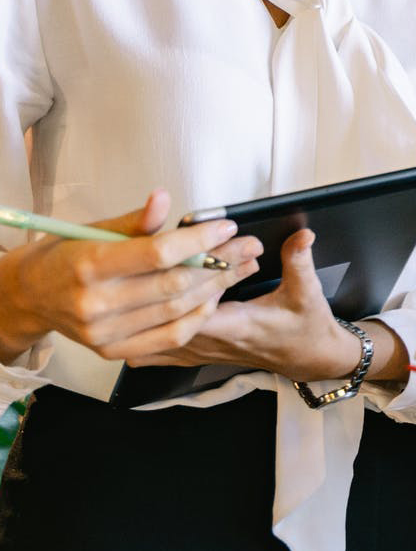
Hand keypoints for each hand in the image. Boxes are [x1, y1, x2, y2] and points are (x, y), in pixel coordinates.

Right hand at [0, 190, 260, 364]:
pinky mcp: (114, 352)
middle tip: (249, 246)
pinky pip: (169, 337)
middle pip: (174, 284)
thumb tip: (164, 198)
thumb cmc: (67, 255)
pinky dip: (198, 317)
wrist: (31, 295)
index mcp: (90, 265)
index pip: (158, 253)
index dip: (199, 240)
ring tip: (242, 267)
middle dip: (220, 263)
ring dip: (217, 288)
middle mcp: (96, 304)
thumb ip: (136, 220)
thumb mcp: (95, 229)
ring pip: (177, 311)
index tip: (226, 226)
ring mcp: (105, 334)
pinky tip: (215, 297)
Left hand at [127, 228, 407, 385]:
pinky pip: (157, 349)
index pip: (196, 303)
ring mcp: (201, 351)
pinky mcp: (197, 354)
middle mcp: (211, 343)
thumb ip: (300, 261)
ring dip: (145, 307)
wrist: (307, 359)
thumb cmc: (305, 327)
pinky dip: (140, 331)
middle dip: (157, 282)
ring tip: (129, 278)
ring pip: (157, 331)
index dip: (182, 280)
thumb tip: (302, 235)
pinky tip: (124, 317)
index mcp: (236, 327)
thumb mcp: (307, 292)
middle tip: (147, 253)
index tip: (173, 254)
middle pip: (169, 314)